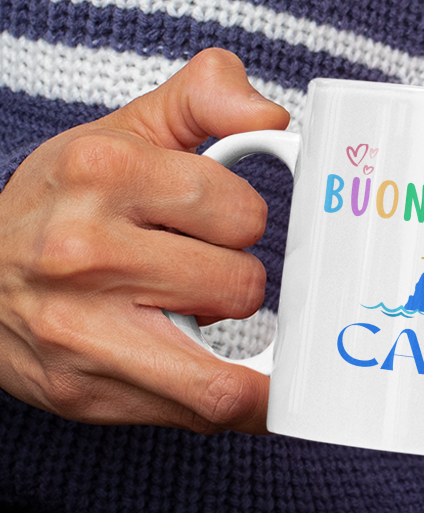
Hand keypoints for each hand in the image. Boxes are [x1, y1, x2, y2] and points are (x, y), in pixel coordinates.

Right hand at [0, 48, 288, 431]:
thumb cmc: (63, 204)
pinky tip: (229, 380)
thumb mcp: (125, 131)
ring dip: (227, 345)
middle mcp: (84, 249)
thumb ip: (205, 98)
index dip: (241, 221)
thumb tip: (271, 119)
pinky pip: (198, 414)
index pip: (241, 210)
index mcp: (103, 169)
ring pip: (224, 372)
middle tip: (196, 273)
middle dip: (234, 283)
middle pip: (239, 286)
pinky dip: (234, 406)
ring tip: (196, 319)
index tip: (215, 222)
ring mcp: (80, 328)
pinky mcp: (82, 390)